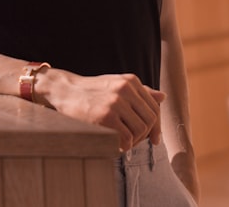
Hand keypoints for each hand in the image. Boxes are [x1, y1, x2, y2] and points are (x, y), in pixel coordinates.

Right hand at [36, 69, 164, 151]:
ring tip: (122, 143)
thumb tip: (163, 97)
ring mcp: (116, 102)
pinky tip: (115, 144)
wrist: (65, 91)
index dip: (157, 126)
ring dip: (134, 142)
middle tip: (134, 143)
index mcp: (131, 81)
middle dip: (146, 135)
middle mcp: (126, 89)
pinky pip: (126, 138)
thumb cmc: (92, 91)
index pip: (154, 107)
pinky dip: (123, 146)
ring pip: (140, 130)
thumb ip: (140, 92)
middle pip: (150, 120)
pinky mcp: (106, 116)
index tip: (154, 139)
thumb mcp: (116, 85)